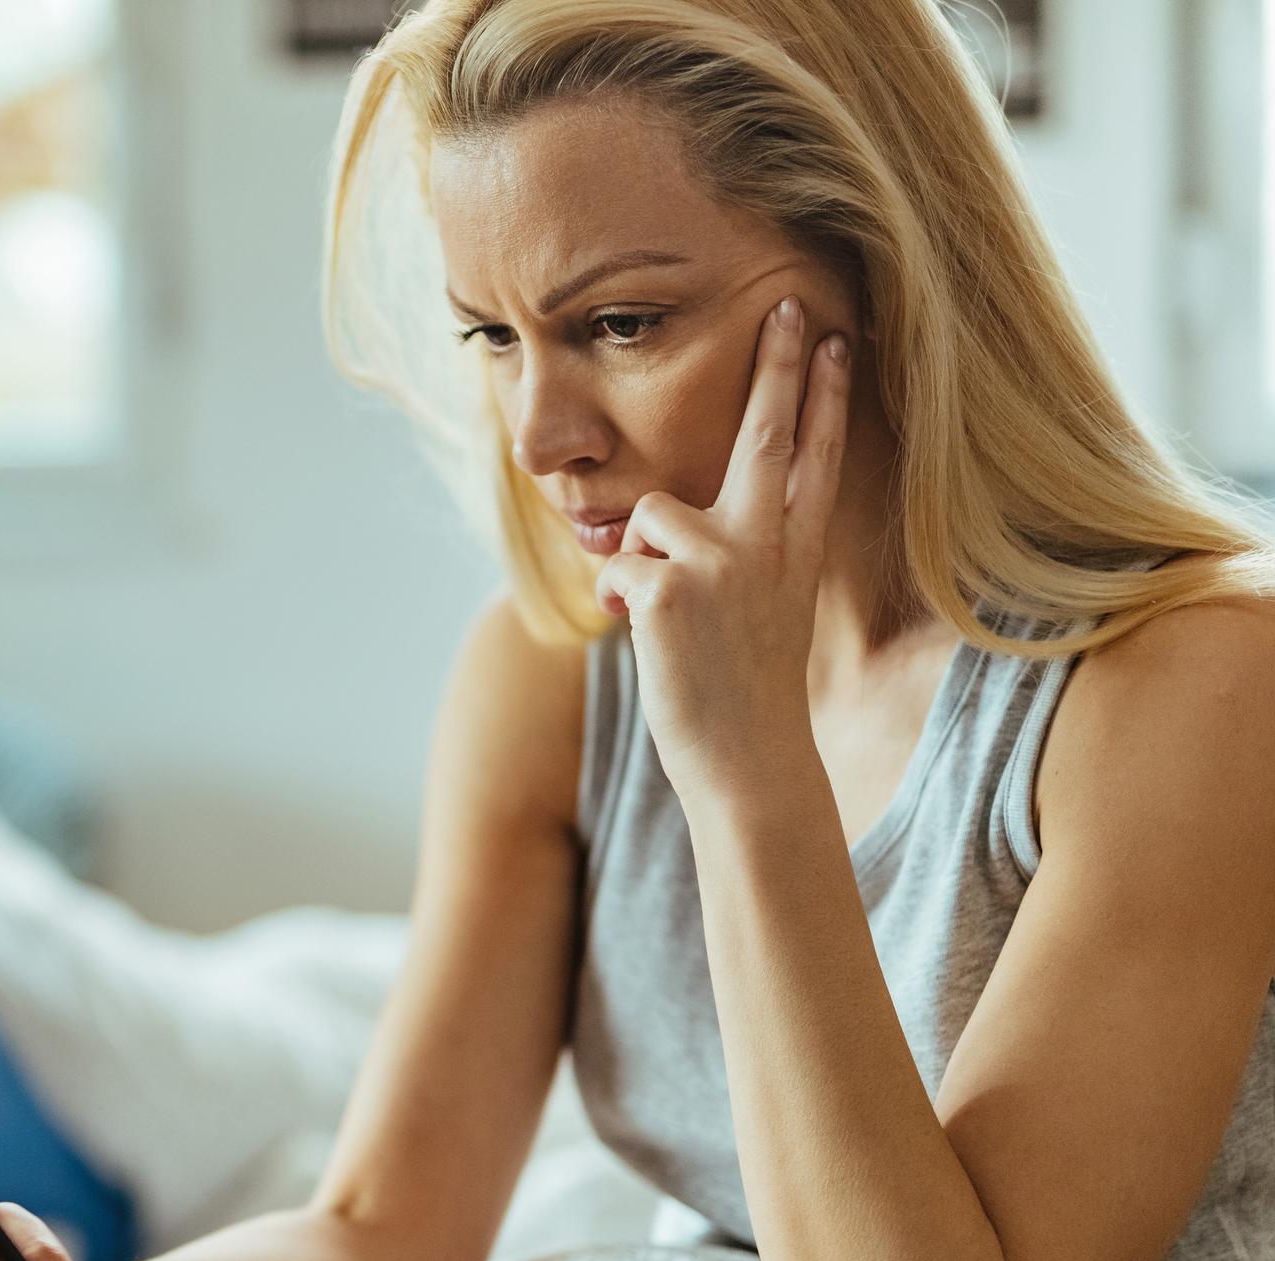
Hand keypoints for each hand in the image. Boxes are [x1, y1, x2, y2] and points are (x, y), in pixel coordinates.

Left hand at [593, 294, 850, 795]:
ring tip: (669, 617)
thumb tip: (657, 516)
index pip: (816, 456)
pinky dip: (619, 602)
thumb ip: (731, 555)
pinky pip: (616, 562)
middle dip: (777, 365)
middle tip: (786, 305)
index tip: (837, 337)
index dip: (823, 396)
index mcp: (797, 550)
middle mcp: (767, 544)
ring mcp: (720, 561)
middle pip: (766, 434)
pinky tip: (650, 639)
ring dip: (640, 560)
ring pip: (651, 510)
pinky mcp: (668, 587)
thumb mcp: (757, 611)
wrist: (747, 762)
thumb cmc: (742, 692)